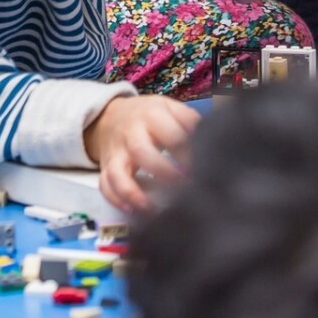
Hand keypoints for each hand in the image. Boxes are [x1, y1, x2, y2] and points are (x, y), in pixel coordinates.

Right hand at [83, 94, 200, 213]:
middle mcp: (131, 133)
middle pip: (142, 151)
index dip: (188, 155)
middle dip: (163, 172)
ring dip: (133, 192)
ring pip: (117, 173)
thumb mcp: (170, 107)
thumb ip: (190, 121)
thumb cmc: (149, 115)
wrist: (111, 115)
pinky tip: (132, 210)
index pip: (172, 135)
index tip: (202, 170)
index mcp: (152, 115)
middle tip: (183, 186)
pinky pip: (105, 185)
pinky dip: (116, 199)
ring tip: (151, 208)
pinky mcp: (106, 167)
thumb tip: (212, 139)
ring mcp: (116, 152)